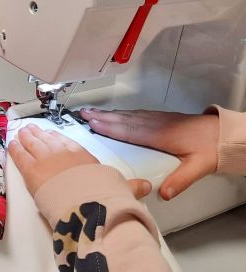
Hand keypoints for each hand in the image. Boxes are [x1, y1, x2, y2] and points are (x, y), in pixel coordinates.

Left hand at [8, 124, 151, 198]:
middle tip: (31, 129)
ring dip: (26, 136)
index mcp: (81, 155)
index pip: (66, 142)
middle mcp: (62, 153)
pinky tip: (12, 144)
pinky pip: (20, 156)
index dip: (57, 137)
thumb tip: (147, 187)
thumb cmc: (101, 195)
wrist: (87, 204)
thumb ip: (131, 186)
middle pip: (47, 139)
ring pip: (32, 143)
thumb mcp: (119, 188)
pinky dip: (15, 149)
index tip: (52, 135)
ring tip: (21, 132)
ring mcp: (46, 159)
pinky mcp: (32, 170)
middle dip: (38, 133)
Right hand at [80, 108, 218, 199]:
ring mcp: (156, 119)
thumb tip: (164, 194)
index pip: (130, 131)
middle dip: (103, 116)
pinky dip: (121, 113)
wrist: (222, 132)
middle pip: (124, 120)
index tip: (94, 123)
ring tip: (92, 111)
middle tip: (84, 113)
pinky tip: (115, 114)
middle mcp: (155, 124)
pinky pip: (135, 114)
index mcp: (161, 135)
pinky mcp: (159, 118)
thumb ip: (181, 180)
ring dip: (109, 113)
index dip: (111, 127)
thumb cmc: (209, 148)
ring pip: (128, 115)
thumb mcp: (199, 167)